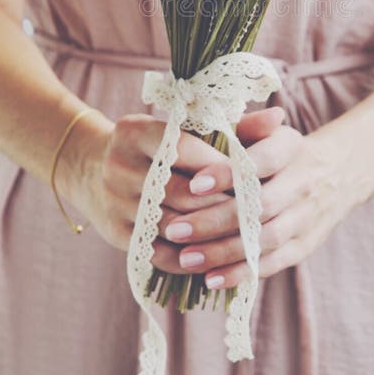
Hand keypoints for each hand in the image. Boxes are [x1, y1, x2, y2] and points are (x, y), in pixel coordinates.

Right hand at [64, 106, 283, 252]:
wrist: (93, 168)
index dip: (220, 166)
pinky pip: (157, 252)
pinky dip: (189, 257)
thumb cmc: (158, 145)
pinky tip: (216, 257)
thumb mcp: (187, 128)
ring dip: (209, 233)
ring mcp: (113, 201)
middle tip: (257, 212)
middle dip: (221, 203)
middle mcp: (118, 165)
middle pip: (179, 191)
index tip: (253, 176)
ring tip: (244, 236)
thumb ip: (235, 126)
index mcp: (135, 131)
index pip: (183, 149)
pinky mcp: (114, 233)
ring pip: (171, 224)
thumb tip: (280, 117)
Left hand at [154, 122, 351, 289]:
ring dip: (224, 252)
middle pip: (260, 205)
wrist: (336, 174)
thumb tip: (211, 119)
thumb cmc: (278, 150)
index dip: (229, 173)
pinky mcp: (304, 246)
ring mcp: (305, 217)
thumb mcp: (264, 131)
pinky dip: (242, 273)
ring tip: (186, 258)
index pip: (263, 160)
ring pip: (265, 239)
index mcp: (291, 147)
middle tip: (175, 229)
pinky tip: (210, 278)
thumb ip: (239, 128)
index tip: (194, 184)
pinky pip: (272, 263)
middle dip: (215, 220)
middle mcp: (302, 183)